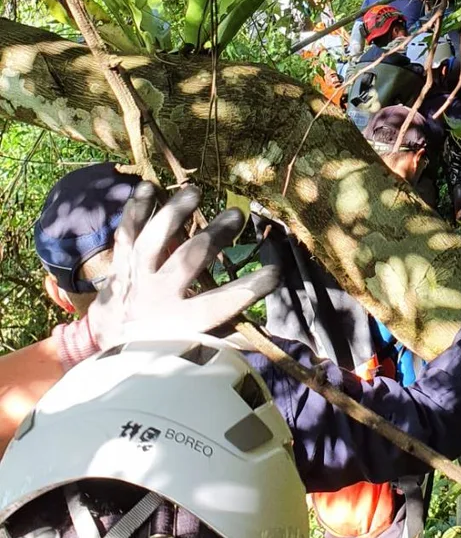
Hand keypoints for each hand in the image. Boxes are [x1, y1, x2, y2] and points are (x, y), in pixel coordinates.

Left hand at [88, 182, 277, 349]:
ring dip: (173, 214)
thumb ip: (223, 341)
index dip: (247, 290)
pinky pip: (125, 233)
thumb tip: (261, 339)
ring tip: (194, 192)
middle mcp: (155, 298)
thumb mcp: (191, 350)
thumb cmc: (159, 349)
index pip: (218, 306)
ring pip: (152, 241)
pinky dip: (135, 209)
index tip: (274, 273)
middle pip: (187, 261)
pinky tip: (148, 186)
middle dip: (214, 236)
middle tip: (237, 216)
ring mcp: (134, 279)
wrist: (108, 347)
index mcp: (179, 323)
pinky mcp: (118, 265)